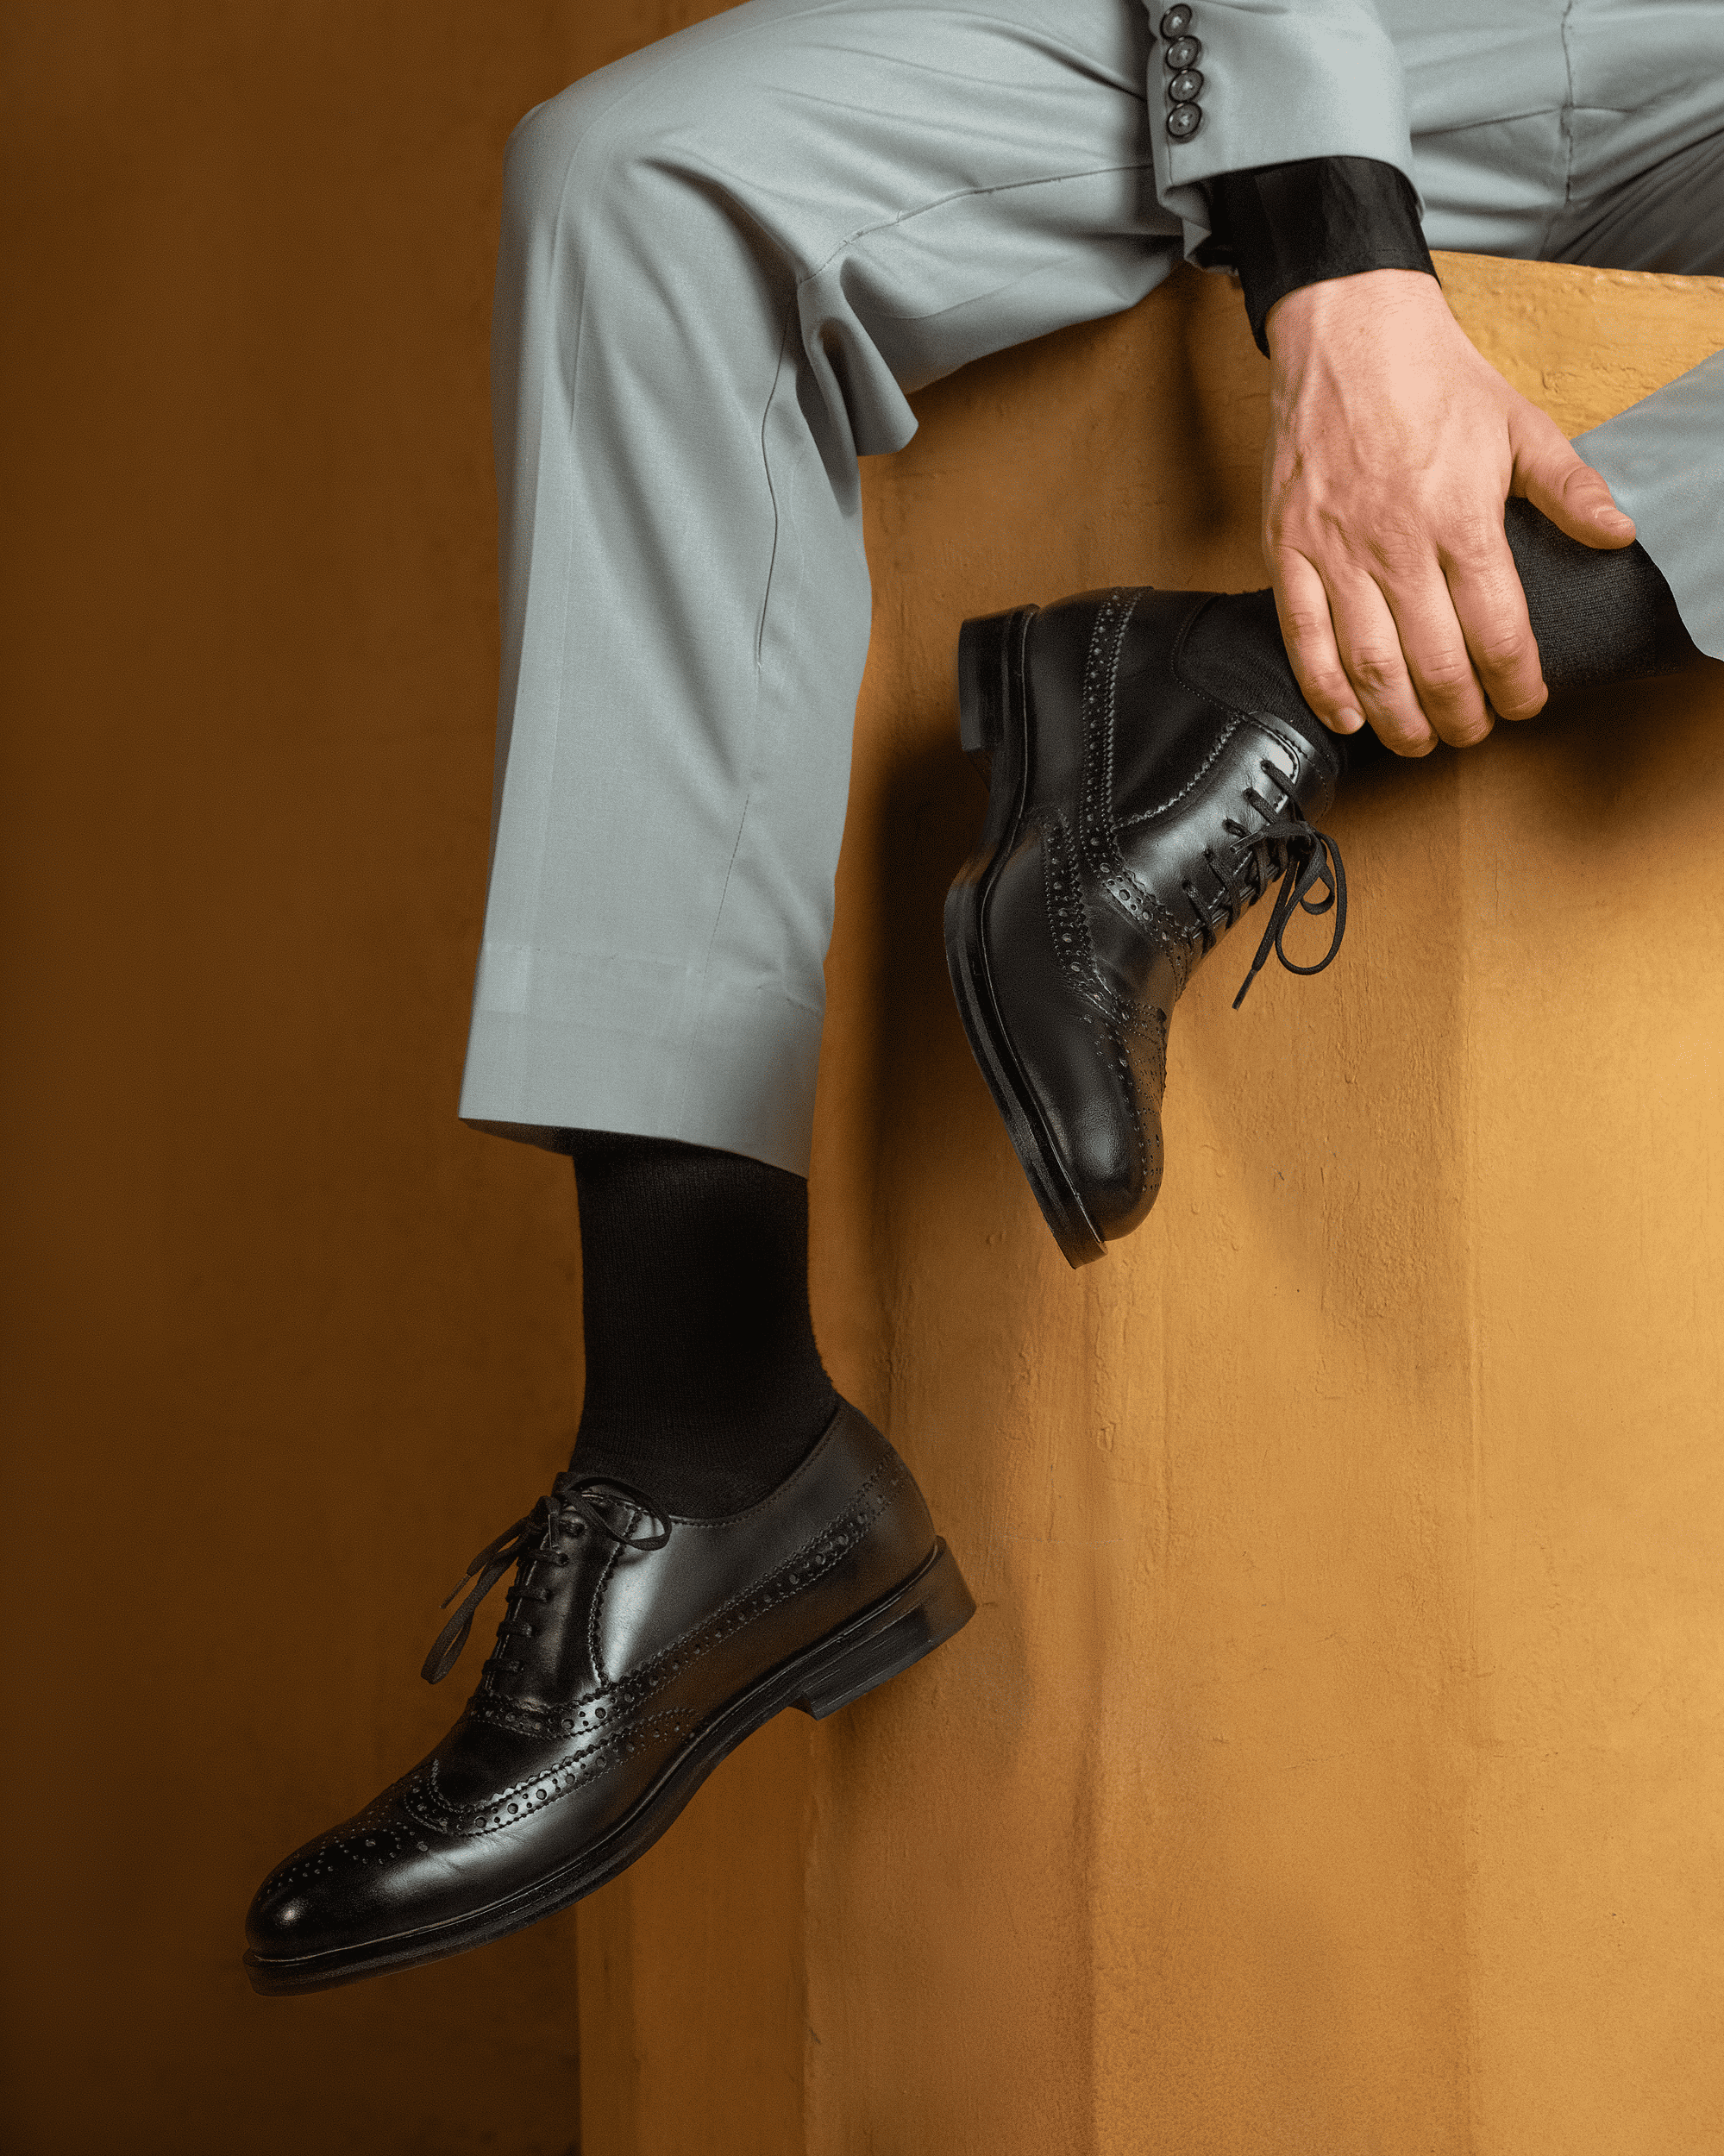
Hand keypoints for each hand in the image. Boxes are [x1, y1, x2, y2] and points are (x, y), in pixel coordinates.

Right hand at [1262, 268, 1635, 755]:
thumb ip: (1568, 486)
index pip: (1499, 631)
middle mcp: (1398, 545)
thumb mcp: (1518, 424)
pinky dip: (1326, 690)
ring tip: (1418, 738)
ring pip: (1369, 666)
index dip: (1516, 685)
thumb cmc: (1432, 378)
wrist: (1347, 332)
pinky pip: (1303, 639)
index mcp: (1461, 518)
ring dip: (1397, 719)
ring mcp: (1338, 552)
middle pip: (1435, 665)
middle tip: (1472, 732)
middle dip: (1460, 717)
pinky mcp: (1290, 550)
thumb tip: (1617, 533)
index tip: (1525, 703)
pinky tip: (1348, 715)